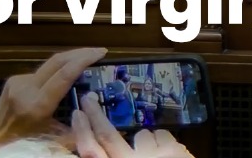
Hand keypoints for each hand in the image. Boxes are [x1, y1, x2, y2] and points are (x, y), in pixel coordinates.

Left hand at [0, 47, 106, 156]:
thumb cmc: (24, 144)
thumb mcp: (55, 139)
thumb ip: (76, 126)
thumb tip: (96, 110)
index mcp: (36, 105)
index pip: (64, 74)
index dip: (84, 60)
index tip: (101, 53)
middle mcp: (25, 89)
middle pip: (57, 61)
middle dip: (81, 53)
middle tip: (99, 52)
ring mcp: (17, 82)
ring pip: (50, 65)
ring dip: (70, 60)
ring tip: (88, 61)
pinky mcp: (14, 80)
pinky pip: (42, 72)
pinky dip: (58, 70)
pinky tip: (67, 74)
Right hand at [73, 92, 194, 157]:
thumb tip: (100, 150)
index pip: (92, 153)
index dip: (83, 133)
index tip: (77, 114)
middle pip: (109, 136)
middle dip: (96, 116)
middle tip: (88, 98)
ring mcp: (153, 155)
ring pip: (142, 134)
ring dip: (145, 141)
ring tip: (154, 156)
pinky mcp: (174, 150)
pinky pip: (162, 134)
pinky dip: (163, 141)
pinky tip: (169, 154)